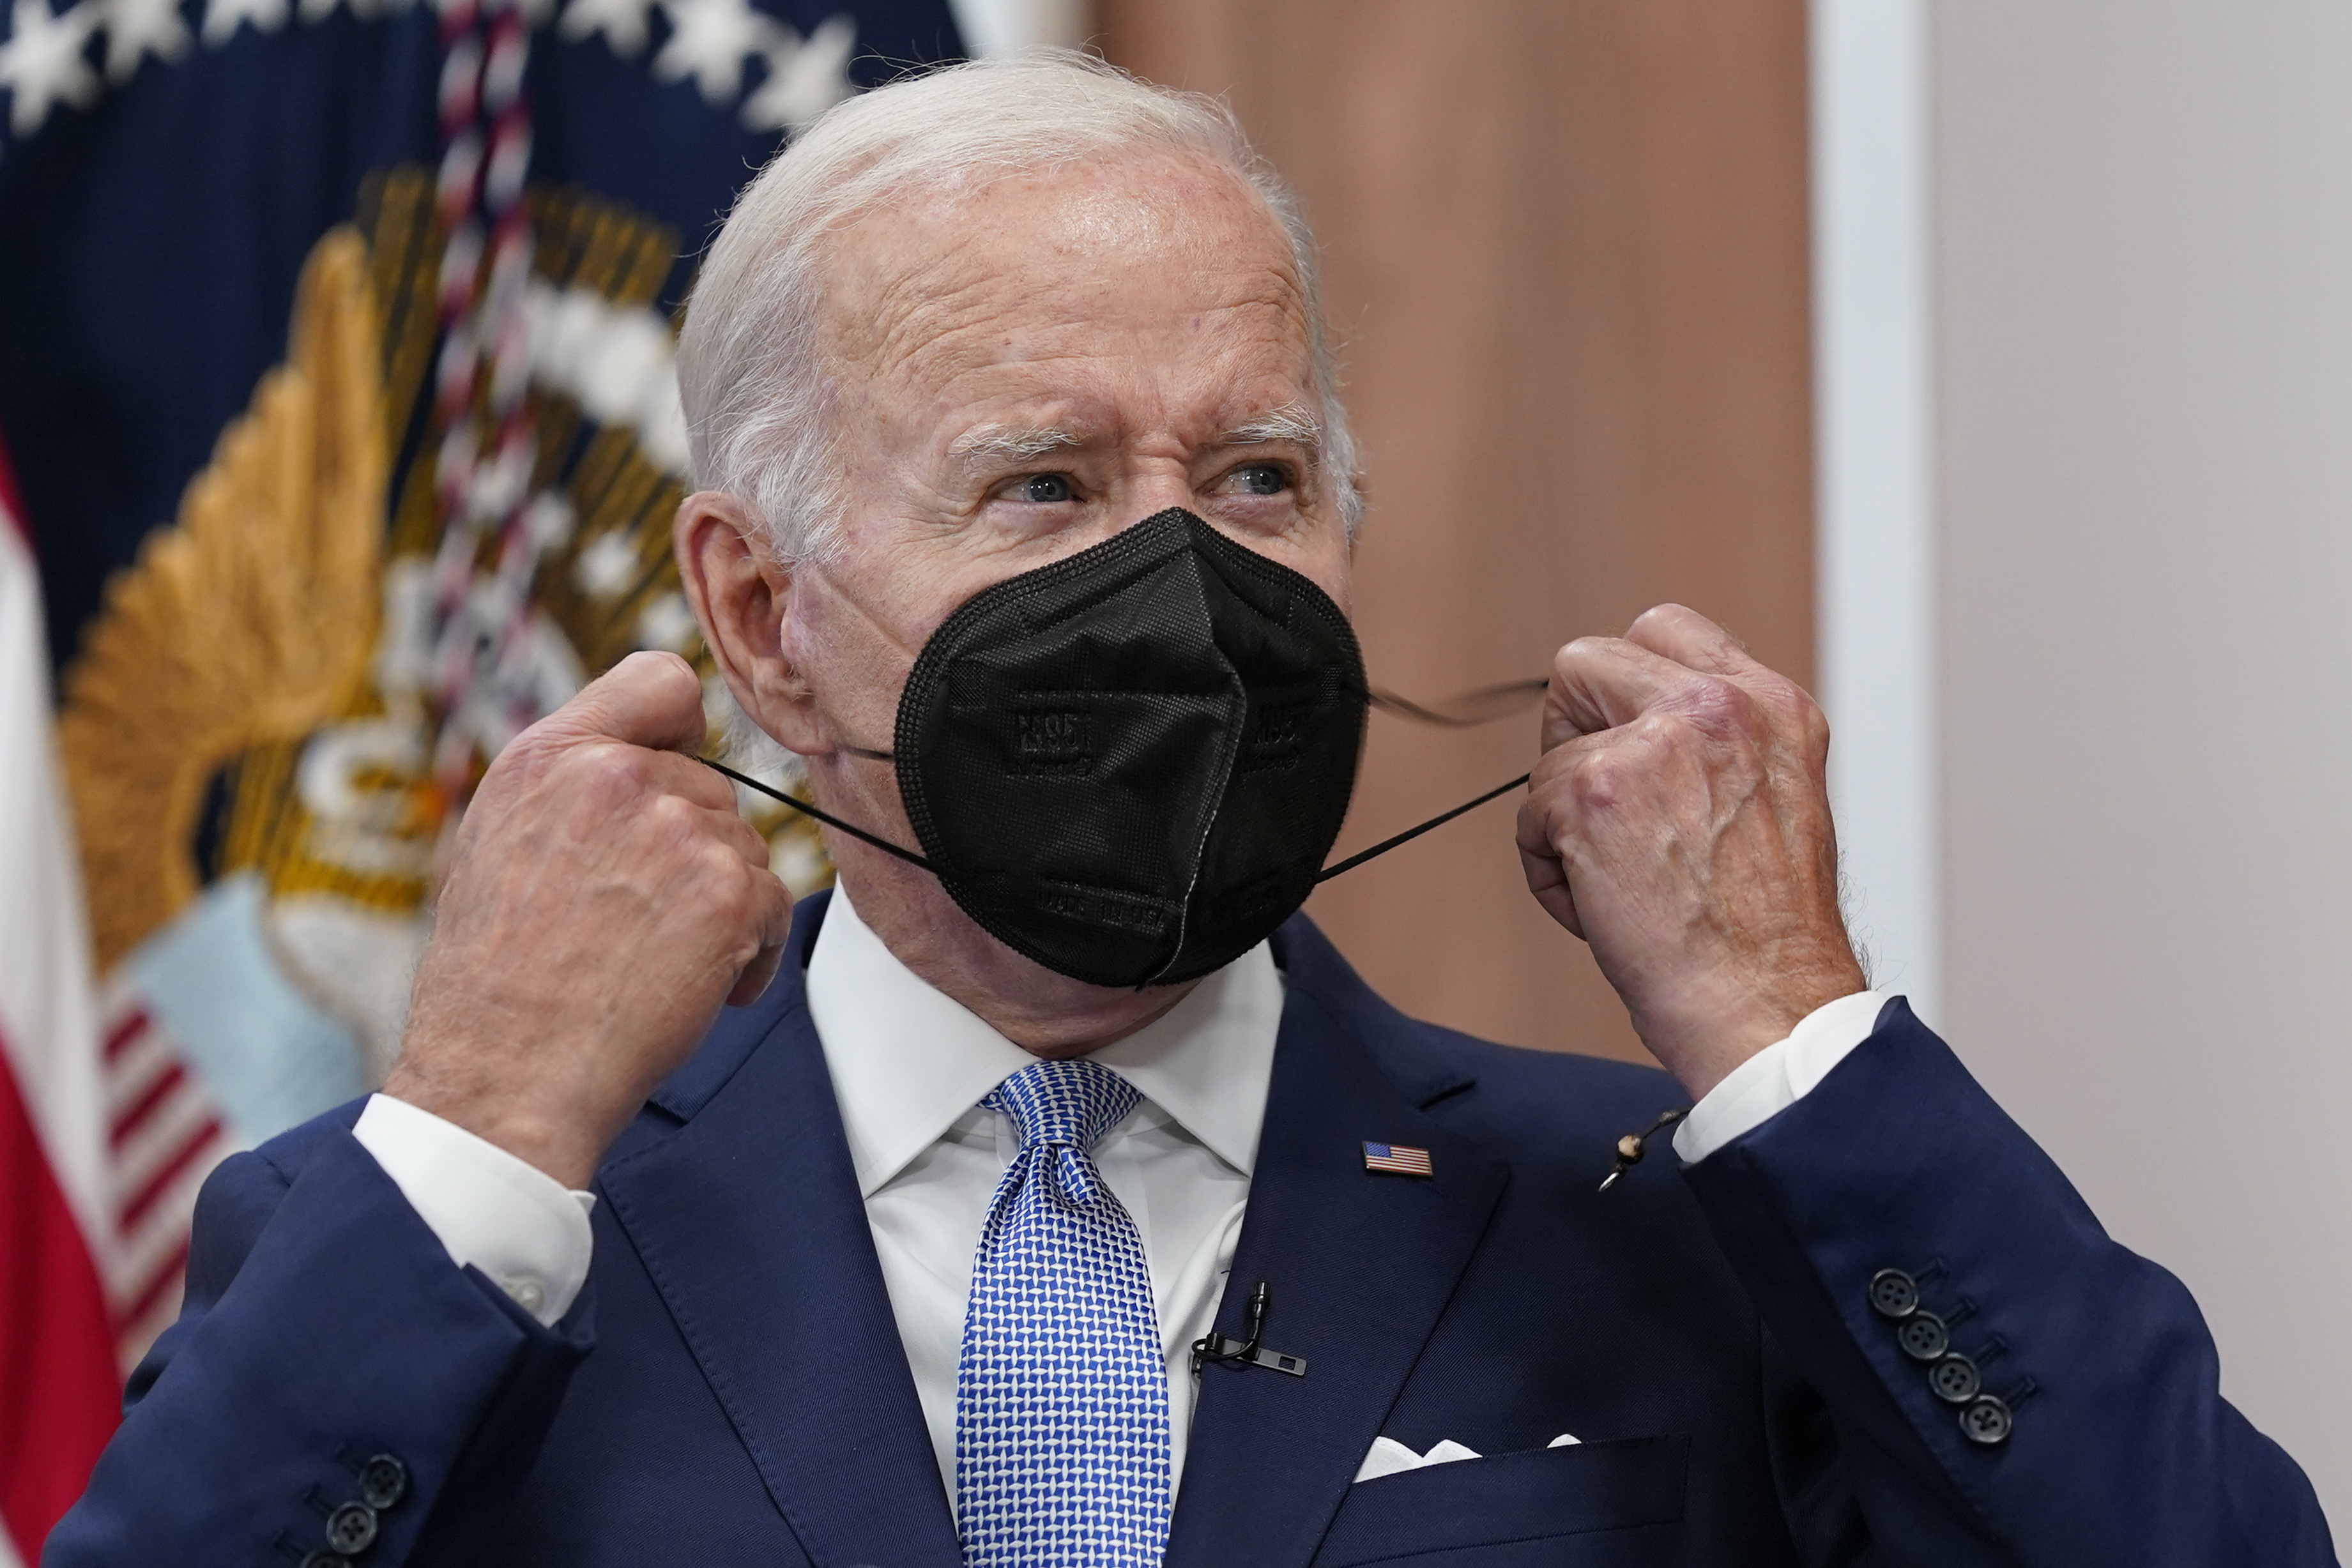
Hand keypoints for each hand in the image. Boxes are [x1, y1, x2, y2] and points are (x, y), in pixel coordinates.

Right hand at [384, 652, 793, 1186]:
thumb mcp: (502, 843)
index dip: (681, 728)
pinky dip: (748, 955)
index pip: (661, 679)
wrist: (506, 1075)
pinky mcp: (727, 891)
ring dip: (720, 905)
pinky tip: (693, 989)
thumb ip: (575, 786)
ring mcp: (677, 829)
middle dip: (693, 850)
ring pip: (745, 848)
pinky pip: (773, 905)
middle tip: (634, 920)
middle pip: (711, 787)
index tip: (675, 770)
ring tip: (650, 960)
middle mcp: (616, 776)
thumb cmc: (498, 979)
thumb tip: (647, 759)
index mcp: (552, 755)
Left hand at [1515, 605, 1865, 1100]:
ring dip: (1567, 823)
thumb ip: (1715, 747)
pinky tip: (1606, 912)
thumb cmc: (1768, 937)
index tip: (1626, 743)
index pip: (1665, 631)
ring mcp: (1654, 741)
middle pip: (1586, 662)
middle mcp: (1718, 707)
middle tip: (1606, 811)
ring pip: (1552, 754)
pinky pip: (1530, 816)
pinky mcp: (1594, 790)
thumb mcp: (1776, 802)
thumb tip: (1635, 727)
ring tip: (1625, 885)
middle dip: (1575, 735)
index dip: (1625, 688)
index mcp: (1771, 707)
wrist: (1768, 1004)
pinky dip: (1551, 874)